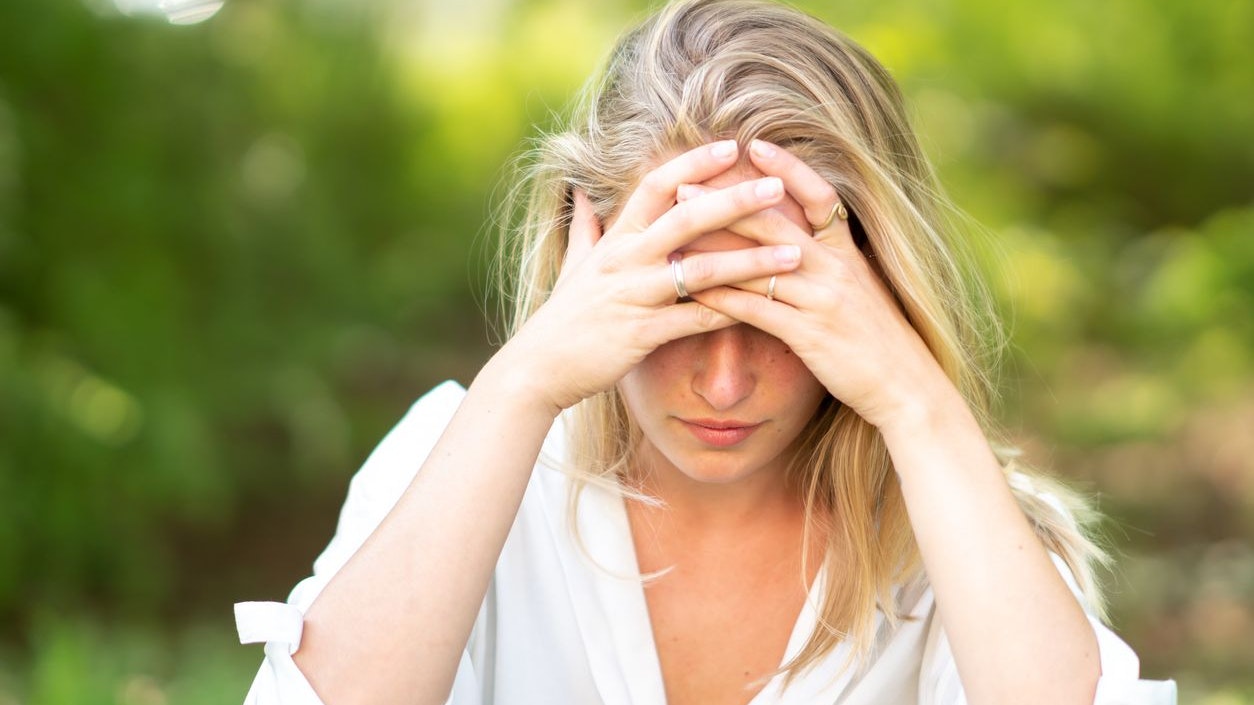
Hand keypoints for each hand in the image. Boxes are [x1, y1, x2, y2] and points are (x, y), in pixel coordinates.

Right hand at [501, 141, 805, 413]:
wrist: (539, 368)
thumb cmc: (562, 316)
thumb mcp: (573, 264)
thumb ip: (586, 227)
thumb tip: (582, 191)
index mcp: (614, 239)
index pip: (656, 186)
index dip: (693, 163)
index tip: (732, 147)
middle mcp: (625, 260)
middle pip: (685, 218)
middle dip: (734, 200)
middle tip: (777, 186)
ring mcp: (633, 296)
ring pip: (699, 270)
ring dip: (749, 260)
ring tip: (793, 252)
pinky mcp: (641, 334)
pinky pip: (695, 319)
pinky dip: (731, 312)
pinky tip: (766, 309)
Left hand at [683, 140, 954, 430]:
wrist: (906, 385)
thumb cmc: (878, 337)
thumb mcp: (860, 287)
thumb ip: (830, 261)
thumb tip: (797, 241)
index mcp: (849, 252)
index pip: (820, 196)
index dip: (789, 169)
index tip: (755, 145)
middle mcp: (836, 269)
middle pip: (775, 225)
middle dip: (725, 204)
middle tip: (684, 186)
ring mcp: (822, 301)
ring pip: (758, 267)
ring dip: (711, 251)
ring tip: (672, 238)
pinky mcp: (809, 335)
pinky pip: (757, 310)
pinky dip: (722, 299)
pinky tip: (693, 291)